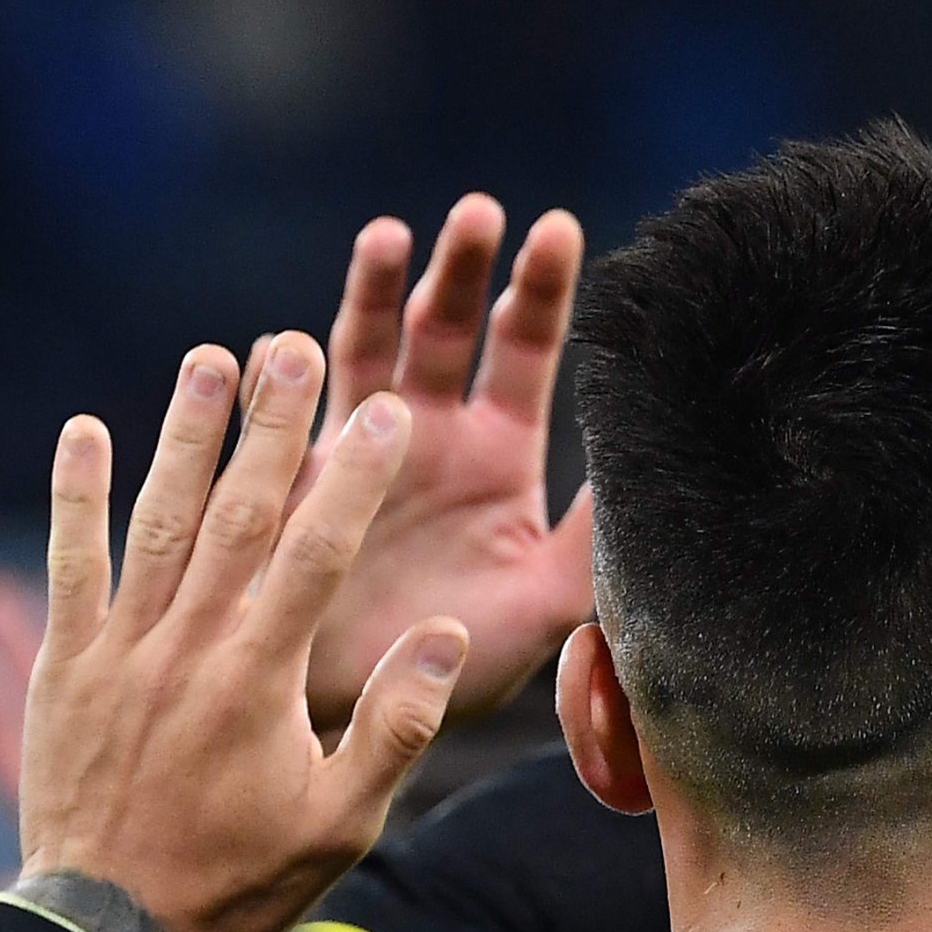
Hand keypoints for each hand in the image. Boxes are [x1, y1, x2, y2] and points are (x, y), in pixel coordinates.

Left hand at [17, 334, 468, 931]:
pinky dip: (77, 496)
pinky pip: (70, 565)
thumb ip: (398, 723)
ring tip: (209, 358)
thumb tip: (450, 634)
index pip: (315, 553)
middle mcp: (188, 647)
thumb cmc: (245, 878)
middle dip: (272, 425)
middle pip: (235, 513)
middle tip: (296, 347)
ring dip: (183, 434)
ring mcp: (118, 650)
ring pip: (155, 522)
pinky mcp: (68, 667)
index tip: (383, 411)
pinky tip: (87, 431)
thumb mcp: (344, 817)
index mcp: (262, 678)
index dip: (352, 476)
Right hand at [297, 195, 591, 729]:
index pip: (528, 351)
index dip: (542, 292)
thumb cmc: (462, 665)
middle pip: (449, 327)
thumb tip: (654, 486)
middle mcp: (428, 433)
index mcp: (499, 452)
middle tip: (481, 212)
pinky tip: (279, 341)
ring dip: (373, 291)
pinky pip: (280, 413)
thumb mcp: (546, 605)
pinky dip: (276, 372)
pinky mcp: (289, 477)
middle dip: (462, 268)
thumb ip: (593, 545)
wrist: (365, 719)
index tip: (560, 227)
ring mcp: (354, 445)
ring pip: (364, 345)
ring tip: (389, 237)